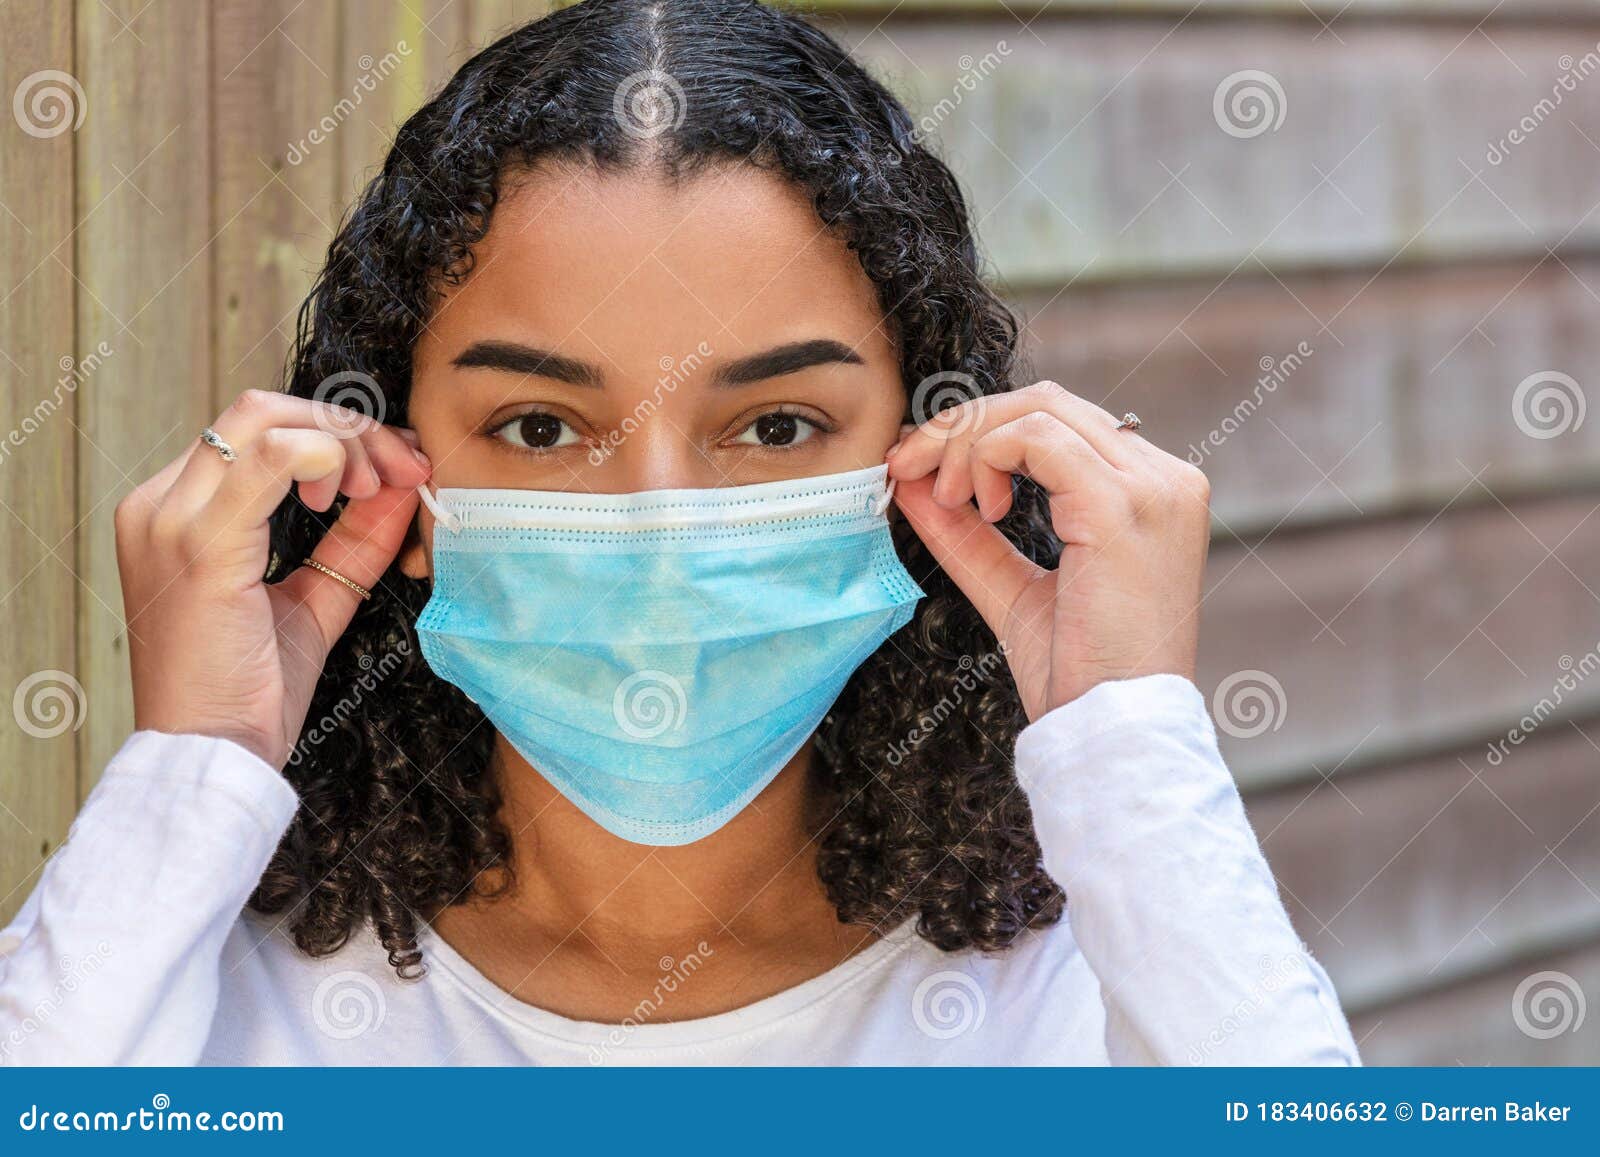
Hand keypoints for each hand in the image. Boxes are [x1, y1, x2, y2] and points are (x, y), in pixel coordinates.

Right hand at [114, 390, 430, 767]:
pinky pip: (267, 459)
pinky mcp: (200, 544)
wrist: (211, 755)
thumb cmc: (248, 690)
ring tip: (379, 486)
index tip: (397, 466)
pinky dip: (325, 455)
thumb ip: (353, 542)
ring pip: (265, 419)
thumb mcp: (313, 601)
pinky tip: (353, 491)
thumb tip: (400, 487)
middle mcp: (160, 504)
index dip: (338, 435)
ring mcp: (171, 519)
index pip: (259, 431)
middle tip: (403, 468)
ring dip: (344, 440)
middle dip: (349, 428)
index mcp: (176, 513)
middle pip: (262, 411)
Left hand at [886, 381, 1209, 720]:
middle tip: (910, 469)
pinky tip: (978, 508)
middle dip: (962, 427)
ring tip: (951, 503)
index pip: (1058, 422)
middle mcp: (1164, 478)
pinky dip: (985, 457)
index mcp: (1151, 493)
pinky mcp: (1122, 506)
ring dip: (967, 444)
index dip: (979, 431)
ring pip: (1036, 411)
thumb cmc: (1078, 674)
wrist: (1115, 732)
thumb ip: (966, 532)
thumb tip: (910, 477)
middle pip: (1045, 403)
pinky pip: (1035, 439)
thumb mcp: (1011, 588)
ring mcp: (1151, 487)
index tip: (921, 468)